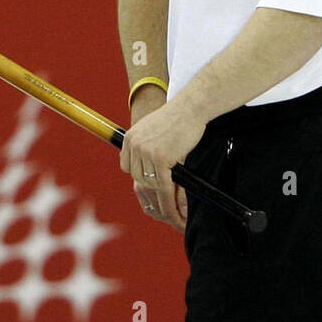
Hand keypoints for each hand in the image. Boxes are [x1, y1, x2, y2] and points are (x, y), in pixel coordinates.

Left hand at [120, 97, 205, 229]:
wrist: (193, 106)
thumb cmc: (180, 117)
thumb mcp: (156, 130)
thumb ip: (150, 148)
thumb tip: (154, 171)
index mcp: (130, 138)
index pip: (128, 167)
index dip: (140, 179)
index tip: (153, 189)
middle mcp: (134, 145)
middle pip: (139, 179)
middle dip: (153, 196)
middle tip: (167, 210)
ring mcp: (146, 151)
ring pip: (152, 185)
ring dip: (164, 203)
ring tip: (176, 215)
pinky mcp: (160, 157)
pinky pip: (164, 186)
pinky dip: (171, 200)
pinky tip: (179, 209)